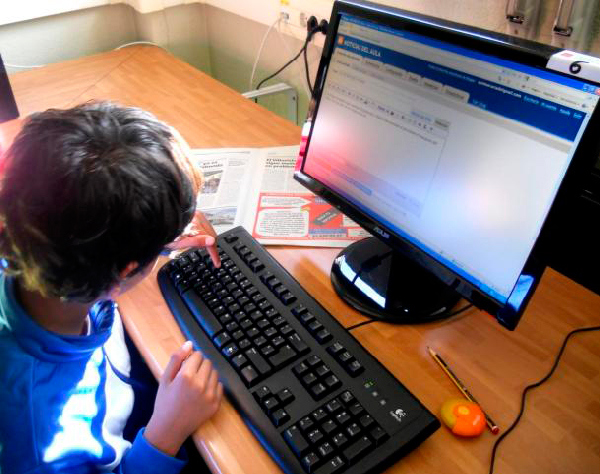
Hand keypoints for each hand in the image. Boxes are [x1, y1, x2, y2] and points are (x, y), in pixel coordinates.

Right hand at [144, 341, 222, 455]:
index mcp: (186, 376)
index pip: (198, 355)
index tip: (186, 367)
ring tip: (196, 385)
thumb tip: (189, 344)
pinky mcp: (216, 404)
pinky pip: (220, 386)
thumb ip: (176, 359)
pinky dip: (212, 386)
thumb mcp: (165, 378)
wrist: (169, 428)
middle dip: (200, 366)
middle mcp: (200, 384)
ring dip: (207, 375)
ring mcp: (210, 395)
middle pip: (207, 362)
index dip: (191, 359)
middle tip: (190, 376)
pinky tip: (202, 393)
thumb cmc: (164, 402)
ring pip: (215, 373)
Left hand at [167, 210, 220, 266]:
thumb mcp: (180, 242)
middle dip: (211, 247)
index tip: (216, 262)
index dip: (214, 253)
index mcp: (195, 222)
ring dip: (207, 241)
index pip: (210, 240)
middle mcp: (197, 216)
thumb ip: (196, 241)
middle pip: (211, 235)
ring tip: (200, 247)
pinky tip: (197, 239)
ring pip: (209, 231)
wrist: (156, 229)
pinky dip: (204, 235)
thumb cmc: (165, 235)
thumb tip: (211, 241)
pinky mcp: (195, 216)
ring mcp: (196, 215)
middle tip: (209, 257)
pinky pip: (205, 227)